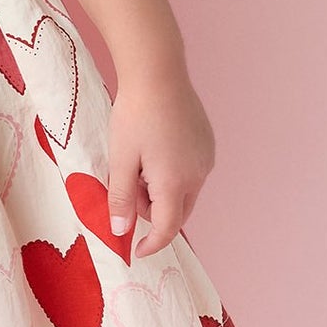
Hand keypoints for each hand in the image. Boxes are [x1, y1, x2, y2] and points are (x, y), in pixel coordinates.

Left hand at [107, 62, 215, 255]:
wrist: (157, 74)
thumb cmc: (133, 116)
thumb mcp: (120, 158)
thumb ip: (120, 197)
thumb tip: (120, 232)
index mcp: (175, 182)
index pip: (167, 227)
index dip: (152, 243)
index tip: (137, 251)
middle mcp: (199, 174)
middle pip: (177, 211)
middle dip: (151, 209)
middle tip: (125, 186)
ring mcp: (206, 158)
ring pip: (183, 191)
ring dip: (159, 189)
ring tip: (136, 160)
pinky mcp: (207, 144)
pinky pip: (190, 171)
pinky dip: (170, 172)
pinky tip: (153, 147)